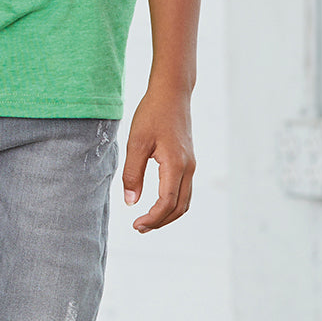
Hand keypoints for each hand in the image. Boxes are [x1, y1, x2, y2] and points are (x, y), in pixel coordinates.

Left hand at [120, 85, 194, 232]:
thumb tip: (130, 202)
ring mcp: (190, 165)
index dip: (152, 219)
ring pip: (184, 201)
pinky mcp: (188, 160)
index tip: (135, 224)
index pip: (167, 203)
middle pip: (179, 208)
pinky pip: (184, 190)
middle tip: (139, 227)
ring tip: (147, 219)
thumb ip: (132, 173)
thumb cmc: (152, 113)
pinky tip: (156, 202)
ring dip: (167, 215)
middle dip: (160, 222)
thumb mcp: (136, 142)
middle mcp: (188, 168)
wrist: (172, 93)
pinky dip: (172, 203)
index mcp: (175, 165)